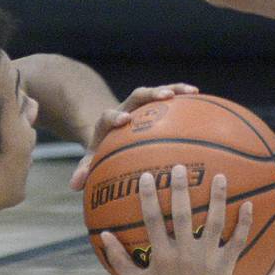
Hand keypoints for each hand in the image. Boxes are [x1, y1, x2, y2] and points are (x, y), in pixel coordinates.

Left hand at [70, 84, 198, 189]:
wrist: (107, 124)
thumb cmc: (103, 146)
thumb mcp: (92, 157)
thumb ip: (85, 169)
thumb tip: (74, 185)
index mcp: (109, 121)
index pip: (109, 116)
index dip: (115, 117)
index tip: (124, 120)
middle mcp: (126, 108)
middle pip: (136, 96)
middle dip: (150, 94)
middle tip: (164, 96)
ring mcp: (141, 104)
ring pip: (156, 92)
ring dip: (172, 89)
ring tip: (191, 91)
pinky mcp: (154, 102)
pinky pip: (170, 95)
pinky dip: (182, 93)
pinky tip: (199, 95)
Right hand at [101, 167, 252, 274]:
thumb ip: (119, 258)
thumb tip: (103, 234)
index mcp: (161, 256)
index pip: (152, 220)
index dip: (149, 197)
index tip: (147, 176)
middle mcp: (185, 254)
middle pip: (184, 215)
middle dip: (181, 189)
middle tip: (181, 167)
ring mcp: (207, 259)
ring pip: (214, 222)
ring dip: (218, 198)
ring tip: (221, 176)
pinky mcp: (225, 266)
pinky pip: (238, 241)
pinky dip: (245, 223)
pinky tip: (249, 204)